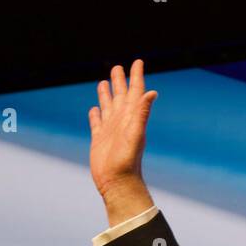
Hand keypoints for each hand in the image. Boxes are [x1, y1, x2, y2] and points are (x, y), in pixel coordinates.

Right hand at [88, 59, 156, 223]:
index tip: (138, 61)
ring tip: (104, 82)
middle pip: (120, 96)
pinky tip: (94, 109)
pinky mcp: (99, 140)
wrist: (117, 183)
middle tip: (118, 67)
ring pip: (107, 107)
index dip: (136, 77)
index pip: (134, 92)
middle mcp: (121, 121)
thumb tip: (151, 92)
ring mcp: (110, 130)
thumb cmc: (127, 161)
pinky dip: (95, 114)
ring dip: (106, 94)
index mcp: (131, 117)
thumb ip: (142, 113)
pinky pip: (96, 123)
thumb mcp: (135, 134)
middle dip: (120, 81)